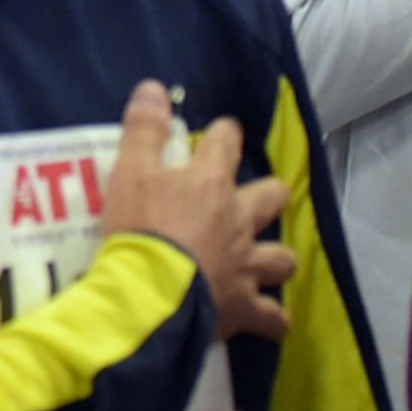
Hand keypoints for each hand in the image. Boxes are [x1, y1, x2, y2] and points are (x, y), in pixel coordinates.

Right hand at [94, 81, 294, 340]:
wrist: (149, 292)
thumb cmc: (139, 227)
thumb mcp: (130, 171)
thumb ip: (144, 130)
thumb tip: (155, 88)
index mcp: (211, 184)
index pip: (225, 144)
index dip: (224, 135)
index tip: (221, 133)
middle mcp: (238, 220)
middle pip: (271, 197)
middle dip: (269, 194)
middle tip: (254, 200)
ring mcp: (245, 264)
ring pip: (281, 258)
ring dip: (275, 259)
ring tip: (265, 262)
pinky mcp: (243, 305)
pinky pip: (270, 317)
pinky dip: (272, 320)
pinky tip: (272, 323)